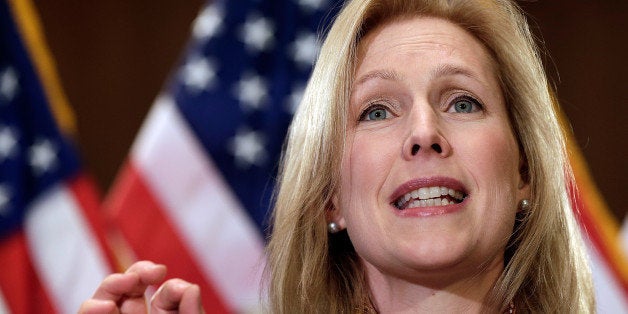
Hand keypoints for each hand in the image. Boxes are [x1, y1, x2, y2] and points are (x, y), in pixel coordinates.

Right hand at [78, 260, 203, 313]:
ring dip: (110, 287)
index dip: (169, 285)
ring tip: (126, 286)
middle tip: (151, 273)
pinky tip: (105, 309)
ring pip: (101, 301)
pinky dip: (90, 310)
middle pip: (127, 286)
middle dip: (135, 273)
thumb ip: (192, 313)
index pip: (165, 291)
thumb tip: (192, 288)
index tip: (173, 284)